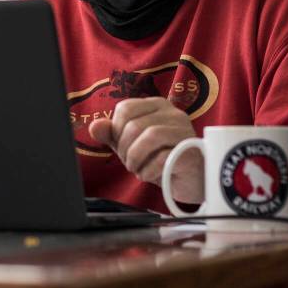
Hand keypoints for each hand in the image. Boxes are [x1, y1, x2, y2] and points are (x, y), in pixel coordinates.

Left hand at [88, 97, 204, 202]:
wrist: (192, 182)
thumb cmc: (162, 159)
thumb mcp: (132, 145)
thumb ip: (113, 134)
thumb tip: (94, 126)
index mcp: (157, 105)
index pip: (125, 108)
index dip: (116, 130)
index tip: (122, 147)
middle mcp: (173, 113)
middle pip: (135, 125)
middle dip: (124, 149)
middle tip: (129, 163)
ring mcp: (185, 131)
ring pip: (150, 136)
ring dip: (135, 158)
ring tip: (137, 170)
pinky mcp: (191, 152)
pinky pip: (162, 157)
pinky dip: (148, 171)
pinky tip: (150, 176)